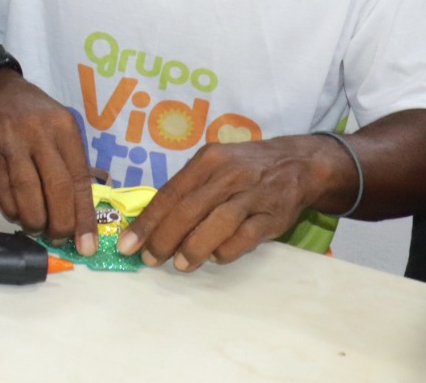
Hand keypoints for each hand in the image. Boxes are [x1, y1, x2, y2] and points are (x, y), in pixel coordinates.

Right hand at [0, 70, 98, 251]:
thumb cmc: (33, 114)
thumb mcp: (59, 126)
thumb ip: (71, 162)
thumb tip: (82, 214)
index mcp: (63, 127)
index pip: (78, 179)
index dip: (83, 216)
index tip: (87, 245)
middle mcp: (37, 133)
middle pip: (55, 188)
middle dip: (60, 223)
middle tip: (60, 237)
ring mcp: (9, 143)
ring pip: (27, 194)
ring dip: (35, 221)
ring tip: (39, 228)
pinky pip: (3, 193)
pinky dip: (13, 211)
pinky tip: (19, 213)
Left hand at [115, 135, 346, 270]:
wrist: (297, 164)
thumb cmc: (243, 168)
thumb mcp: (214, 166)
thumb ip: (187, 189)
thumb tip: (151, 223)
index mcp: (207, 160)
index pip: (170, 193)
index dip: (147, 222)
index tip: (128, 244)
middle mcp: (228, 174)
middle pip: (189, 209)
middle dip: (164, 238)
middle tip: (150, 260)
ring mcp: (252, 194)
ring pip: (217, 224)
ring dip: (194, 248)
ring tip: (180, 265)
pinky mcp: (272, 215)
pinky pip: (245, 237)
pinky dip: (227, 250)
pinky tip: (215, 258)